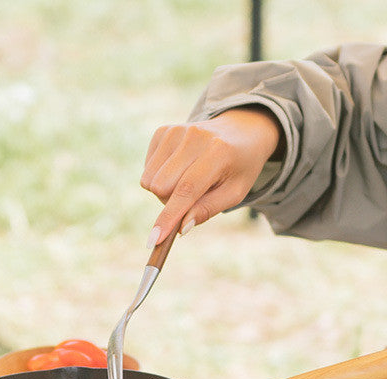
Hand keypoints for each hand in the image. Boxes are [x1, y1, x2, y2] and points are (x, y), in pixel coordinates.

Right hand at [141, 107, 283, 244]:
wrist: (240, 131)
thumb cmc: (238, 167)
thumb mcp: (234, 193)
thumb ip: (207, 210)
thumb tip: (180, 227)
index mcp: (219, 151)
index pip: (186, 189)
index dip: (169, 216)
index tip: (155, 240)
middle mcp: (195, 136)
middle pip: (161, 187)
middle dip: (170, 202)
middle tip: (192, 197)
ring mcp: (176, 130)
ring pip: (150, 181)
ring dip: (164, 190)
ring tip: (186, 180)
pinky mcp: (163, 131)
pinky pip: (147, 170)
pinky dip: (159, 176)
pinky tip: (178, 168)